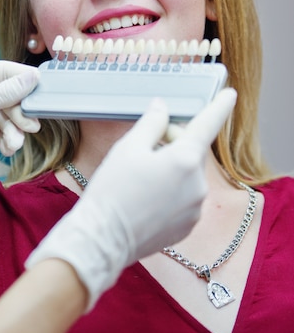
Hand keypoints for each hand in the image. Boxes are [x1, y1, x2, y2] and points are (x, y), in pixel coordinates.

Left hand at [0, 61, 38, 214]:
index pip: (1, 71)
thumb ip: (5, 92)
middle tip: (30, 124)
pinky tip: (8, 148)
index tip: (41, 84)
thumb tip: (32, 77)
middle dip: (20, 111)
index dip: (22, 78)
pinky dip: (10, 140)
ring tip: (15, 142)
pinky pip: (6, 133)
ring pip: (10, 117)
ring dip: (16, 130)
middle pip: (10, 95)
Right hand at [26, 88, 236, 308]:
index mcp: (185, 160)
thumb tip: (162, 108)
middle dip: (173, 143)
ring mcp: (195, 209)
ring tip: (140, 178)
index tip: (230, 94)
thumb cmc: (113, 190)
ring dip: (171, 170)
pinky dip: (170, 193)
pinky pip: (184, 199)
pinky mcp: (187, 227)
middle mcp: (198, 185)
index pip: (207, 125)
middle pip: (191, 151)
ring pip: (187, 177)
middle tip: (143, 146)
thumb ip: (152, 123)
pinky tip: (145, 198)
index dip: (219, 107)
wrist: (102, 238)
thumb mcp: (128, 147)